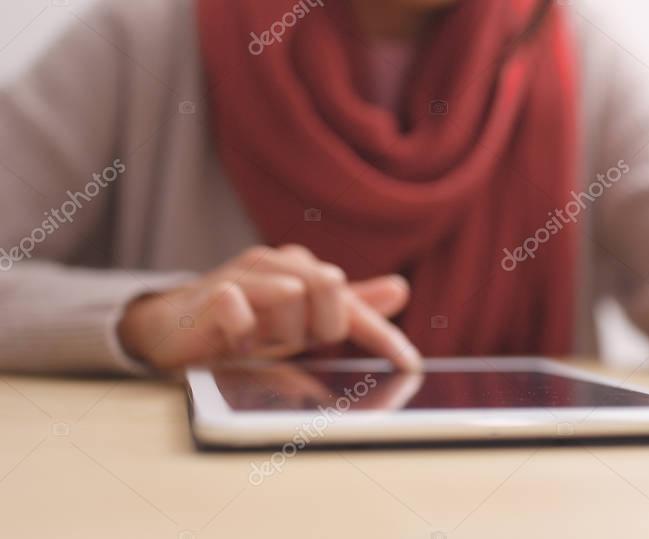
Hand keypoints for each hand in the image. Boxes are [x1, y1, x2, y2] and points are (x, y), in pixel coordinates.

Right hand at [117, 245, 421, 370]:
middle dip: (320, 326)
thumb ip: (349, 306)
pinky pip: (239, 304)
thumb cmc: (247, 322)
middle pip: (330, 286)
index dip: (382, 333)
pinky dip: (244, 330)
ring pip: (292, 294)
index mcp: (304, 269)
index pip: (353, 300)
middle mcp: (278, 264)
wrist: (175, 328)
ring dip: (281, 332)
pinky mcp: (210, 291)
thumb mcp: (303, 321)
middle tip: (292, 341)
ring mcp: (242, 272)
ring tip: (259, 342)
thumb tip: (400, 288)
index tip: (409, 365)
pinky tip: (235, 342)